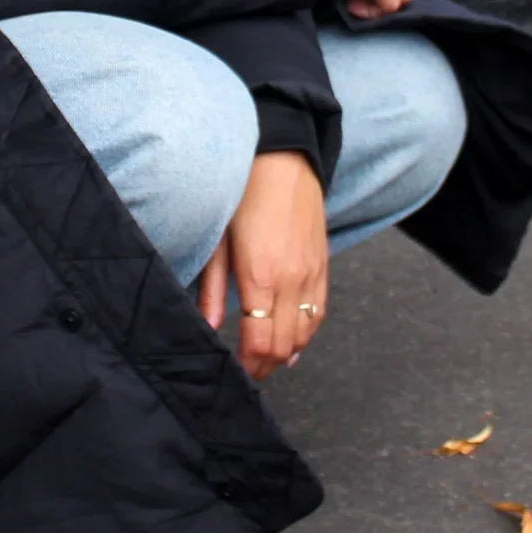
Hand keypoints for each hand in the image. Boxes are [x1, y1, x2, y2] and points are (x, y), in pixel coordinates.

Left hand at [196, 152, 328, 380]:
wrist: (284, 159)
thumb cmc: (244, 193)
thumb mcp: (218, 240)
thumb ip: (213, 288)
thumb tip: (207, 326)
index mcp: (261, 276)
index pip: (260, 342)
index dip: (250, 365)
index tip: (237, 372)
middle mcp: (292, 281)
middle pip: (283, 345)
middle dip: (266, 365)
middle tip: (248, 372)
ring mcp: (312, 274)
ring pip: (305, 333)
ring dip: (286, 352)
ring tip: (266, 360)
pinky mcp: (324, 265)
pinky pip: (320, 312)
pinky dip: (307, 332)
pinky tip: (293, 340)